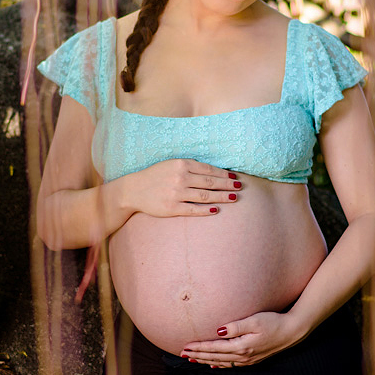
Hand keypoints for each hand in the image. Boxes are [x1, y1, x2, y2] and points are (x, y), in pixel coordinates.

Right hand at [122, 159, 241, 217]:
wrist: (134, 190)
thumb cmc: (155, 176)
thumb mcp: (171, 164)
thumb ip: (190, 166)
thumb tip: (213, 171)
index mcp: (182, 164)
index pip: (208, 169)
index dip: (224, 174)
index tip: (234, 177)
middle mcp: (180, 178)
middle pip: (210, 182)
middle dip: (227, 184)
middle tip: (239, 187)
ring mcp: (176, 193)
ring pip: (205, 195)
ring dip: (222, 197)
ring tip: (234, 198)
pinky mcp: (172, 208)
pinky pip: (193, 209)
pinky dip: (206, 209)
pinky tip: (216, 209)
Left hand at [180, 311, 306, 367]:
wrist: (292, 331)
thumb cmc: (274, 322)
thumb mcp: (254, 321)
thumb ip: (235, 326)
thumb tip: (218, 330)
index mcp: (241, 346)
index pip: (214, 348)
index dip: (198, 347)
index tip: (185, 346)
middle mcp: (243, 356)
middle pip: (214, 357)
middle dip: (198, 355)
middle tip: (182, 354)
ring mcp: (248, 359)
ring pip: (221, 362)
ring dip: (205, 360)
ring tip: (192, 359)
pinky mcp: (252, 359)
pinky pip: (231, 364)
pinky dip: (219, 365)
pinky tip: (213, 365)